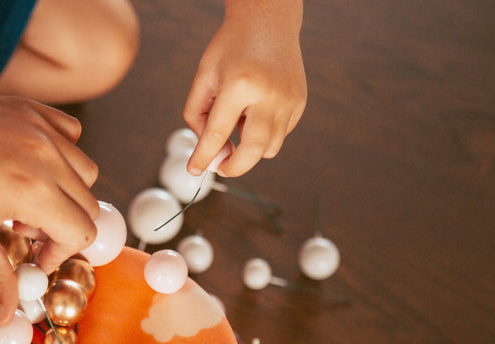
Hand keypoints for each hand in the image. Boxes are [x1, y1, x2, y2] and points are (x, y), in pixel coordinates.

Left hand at [0, 90, 99, 323]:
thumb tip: (5, 319)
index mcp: (36, 192)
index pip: (82, 233)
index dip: (59, 254)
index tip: (32, 258)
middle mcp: (49, 156)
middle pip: (88, 205)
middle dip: (63, 227)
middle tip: (23, 232)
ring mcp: (43, 128)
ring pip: (85, 169)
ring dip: (66, 193)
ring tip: (26, 200)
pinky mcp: (32, 108)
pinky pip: (70, 134)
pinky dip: (62, 154)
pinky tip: (31, 166)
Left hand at [183, 1, 306, 176]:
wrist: (268, 21)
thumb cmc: (231, 48)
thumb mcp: (204, 77)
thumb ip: (198, 116)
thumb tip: (209, 155)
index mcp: (239, 85)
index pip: (218, 133)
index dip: (203, 157)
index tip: (195, 170)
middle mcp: (269, 95)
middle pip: (253, 151)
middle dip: (233, 167)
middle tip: (219, 166)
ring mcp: (289, 100)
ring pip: (269, 148)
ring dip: (249, 148)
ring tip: (238, 122)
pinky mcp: (300, 103)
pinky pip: (279, 134)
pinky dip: (263, 133)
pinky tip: (255, 110)